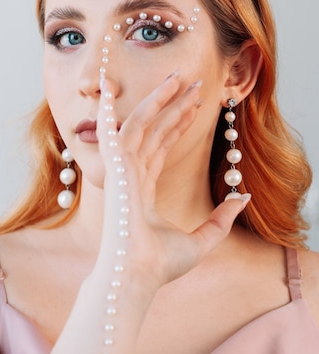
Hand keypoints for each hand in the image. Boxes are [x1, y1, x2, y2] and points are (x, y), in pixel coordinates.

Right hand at [96, 72, 249, 290]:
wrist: (139, 275)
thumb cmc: (161, 265)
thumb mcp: (203, 239)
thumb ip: (222, 218)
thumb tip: (244, 198)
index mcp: (143, 188)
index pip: (162, 147)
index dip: (178, 123)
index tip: (195, 104)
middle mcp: (131, 174)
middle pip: (154, 130)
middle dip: (173, 105)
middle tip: (191, 81)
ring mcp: (121, 169)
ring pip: (141, 124)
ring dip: (158, 100)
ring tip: (178, 78)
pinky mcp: (114, 168)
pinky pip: (114, 131)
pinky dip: (110, 109)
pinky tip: (109, 86)